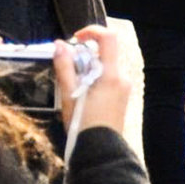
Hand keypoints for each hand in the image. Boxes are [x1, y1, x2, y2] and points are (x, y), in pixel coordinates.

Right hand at [60, 21, 135, 135]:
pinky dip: (95, 76)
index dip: (91, 31)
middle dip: (86, 52)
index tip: (75, 39)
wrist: (100, 151)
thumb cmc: (82, 125)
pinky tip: (82, 92)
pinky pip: (109, 76)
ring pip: (107, 64)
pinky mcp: (122, 96)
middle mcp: (122, 77)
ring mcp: (124, 87)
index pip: (109, 38)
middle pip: (107, 51)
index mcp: (111, 75)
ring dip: (89, 65)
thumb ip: (64, 68)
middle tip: (68, 65)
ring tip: (72, 83)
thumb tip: (60, 45)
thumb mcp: (69, 95)